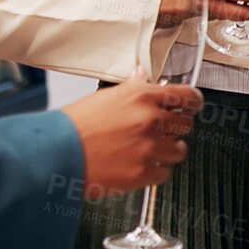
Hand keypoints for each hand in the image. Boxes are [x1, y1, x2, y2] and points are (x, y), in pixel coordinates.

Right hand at [60, 76, 202, 196]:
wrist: (54, 155)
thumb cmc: (73, 126)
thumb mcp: (104, 98)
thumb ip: (132, 88)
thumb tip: (142, 75)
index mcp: (143, 97)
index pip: (187, 96)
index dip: (193, 102)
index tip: (193, 106)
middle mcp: (151, 121)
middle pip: (186, 125)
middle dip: (175, 129)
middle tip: (159, 132)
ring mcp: (150, 148)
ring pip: (179, 150)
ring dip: (167, 151)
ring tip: (146, 151)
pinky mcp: (144, 173)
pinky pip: (164, 173)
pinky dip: (153, 172)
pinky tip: (135, 166)